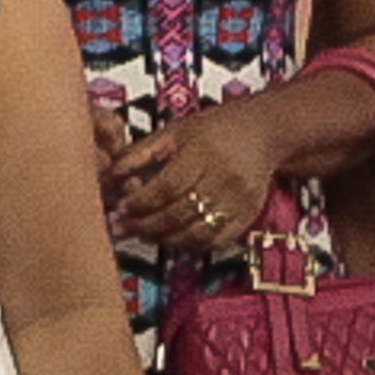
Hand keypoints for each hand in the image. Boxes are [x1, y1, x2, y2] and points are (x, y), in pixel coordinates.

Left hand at [106, 96, 290, 260]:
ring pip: (197, 232)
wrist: (264, 133)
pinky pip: (217, 240)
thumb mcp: (175, 131)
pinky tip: (171, 241)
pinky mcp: (248, 215)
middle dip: (146, 225)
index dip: (140, 202)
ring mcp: (238, 201)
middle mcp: (223, 179)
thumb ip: (141, 152)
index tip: (120, 208)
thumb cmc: (215, 129)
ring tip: (142, 236)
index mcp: (202, 154)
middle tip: (122, 228)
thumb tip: (110, 172)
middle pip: (180, 213)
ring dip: (165, 239)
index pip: (167, 187)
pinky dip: (191, 245)